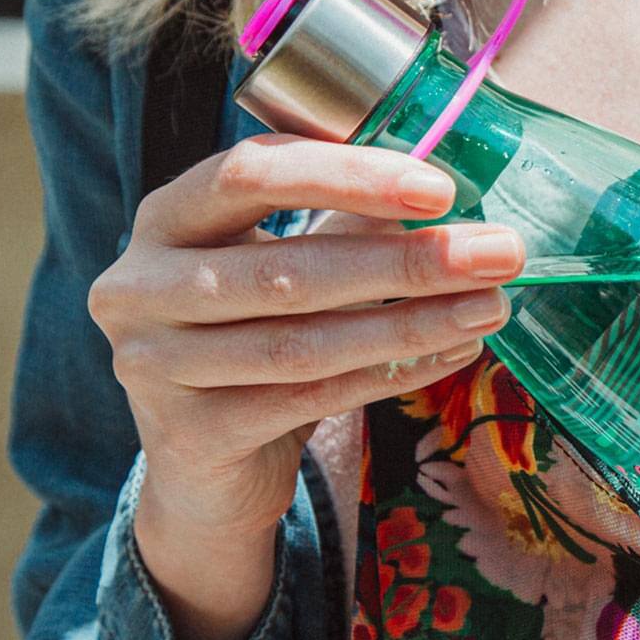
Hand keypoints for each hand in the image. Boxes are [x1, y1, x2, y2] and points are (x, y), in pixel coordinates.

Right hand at [87, 133, 523, 639]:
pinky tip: (452, 353)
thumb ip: (344, 221)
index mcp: (165, 217)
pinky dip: (389, 374)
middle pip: (287, 269)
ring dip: (410, 322)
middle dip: (405, 260)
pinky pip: (309, 398)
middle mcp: (140, 286)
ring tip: (489, 307)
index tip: (440, 188)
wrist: (204, 465)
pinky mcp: (190, 435)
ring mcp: (153, 364)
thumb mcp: (285, 265)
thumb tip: (448, 193)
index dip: (347, 176)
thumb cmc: (254, 336)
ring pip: (303, 342)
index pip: (251, 173)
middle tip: (498, 253)